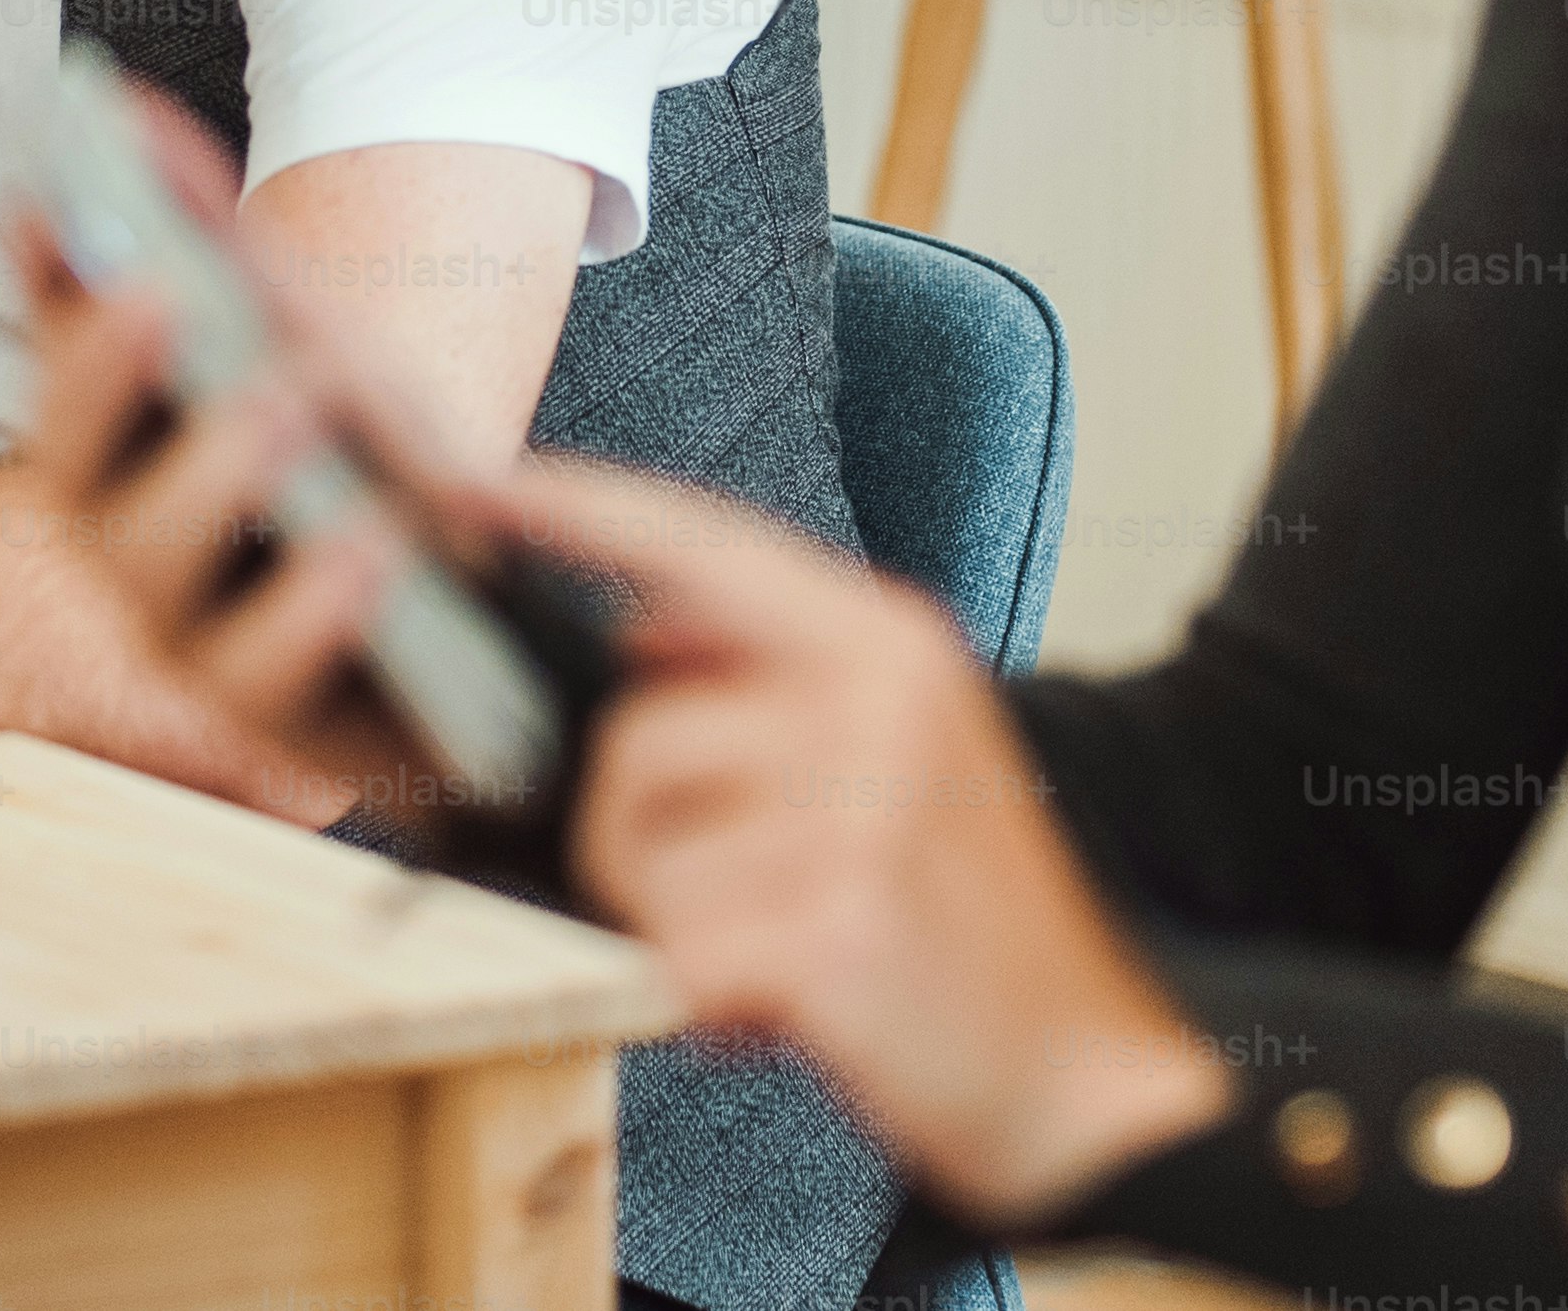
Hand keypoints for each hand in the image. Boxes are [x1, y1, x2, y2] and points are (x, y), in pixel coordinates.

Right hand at [8, 79, 500, 812]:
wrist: (468, 611)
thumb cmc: (360, 457)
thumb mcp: (309, 335)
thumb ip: (216, 240)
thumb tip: (125, 112)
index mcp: (117, 441)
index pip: (58, 348)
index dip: (44, 276)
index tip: (47, 193)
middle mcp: (123, 537)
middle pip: (71, 465)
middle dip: (108, 374)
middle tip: (165, 294)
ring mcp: (186, 634)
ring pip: (158, 571)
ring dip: (214, 478)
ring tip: (286, 403)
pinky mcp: (270, 717)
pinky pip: (267, 676)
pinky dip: (312, 609)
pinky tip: (373, 544)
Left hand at [506, 461, 1233, 1230]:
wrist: (1088, 1081)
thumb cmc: (973, 928)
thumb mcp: (908, 756)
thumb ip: (783, 678)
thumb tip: (639, 627)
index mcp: (890, 642)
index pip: (704, 544)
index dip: (581, 511)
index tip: (478, 486)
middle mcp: (876, 702)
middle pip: (633, 741)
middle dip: (649, 847)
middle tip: (752, 906)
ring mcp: (861, 814)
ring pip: (637, 861)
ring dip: (680, 935)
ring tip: (780, 956)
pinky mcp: (835, 931)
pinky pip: (675, 958)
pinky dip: (708, 1006)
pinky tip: (791, 1013)